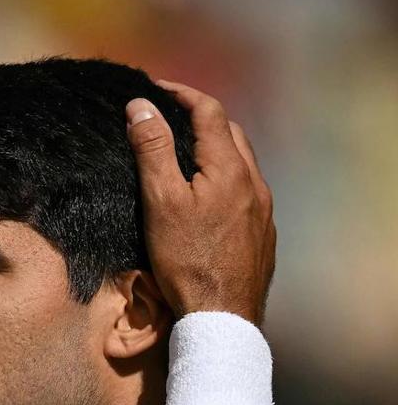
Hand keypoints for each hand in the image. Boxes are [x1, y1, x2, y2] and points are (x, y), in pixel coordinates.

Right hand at [125, 81, 275, 324]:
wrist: (222, 316)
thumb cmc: (186, 260)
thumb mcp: (160, 201)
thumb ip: (153, 150)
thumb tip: (141, 106)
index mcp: (230, 169)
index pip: (209, 112)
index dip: (182, 94)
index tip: (155, 88)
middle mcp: (254, 183)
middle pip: (231, 133)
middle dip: (201, 118)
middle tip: (169, 119)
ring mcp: (262, 210)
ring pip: (242, 163)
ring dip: (216, 149)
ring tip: (186, 155)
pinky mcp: (262, 234)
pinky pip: (246, 191)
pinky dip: (225, 178)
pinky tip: (207, 198)